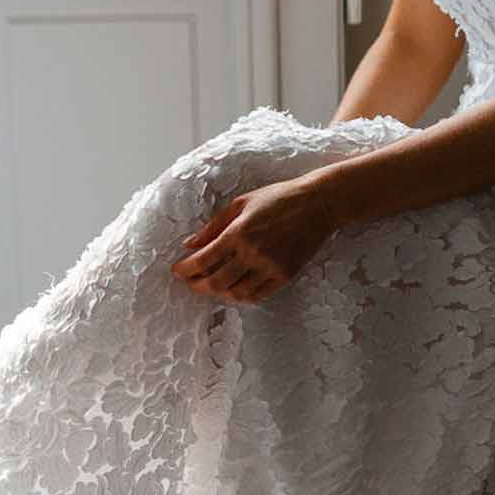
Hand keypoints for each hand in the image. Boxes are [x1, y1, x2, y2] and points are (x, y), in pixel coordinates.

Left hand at [171, 178, 336, 302]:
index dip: (186, 269)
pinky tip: (234, 288)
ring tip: (211, 285)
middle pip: (216, 282)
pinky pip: (258, 295)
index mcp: (238, 233)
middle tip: (190, 282)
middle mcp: (253, 253)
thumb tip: (190, 244)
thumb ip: (213, 226)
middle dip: (197, 285)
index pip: (203, 260)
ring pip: (236, 293)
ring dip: (219, 292)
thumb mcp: (241, 203)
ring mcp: (270, 267)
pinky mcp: (285, 276)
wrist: (318, 204)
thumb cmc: (278, 198)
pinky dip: (242, 295)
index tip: (177, 270)